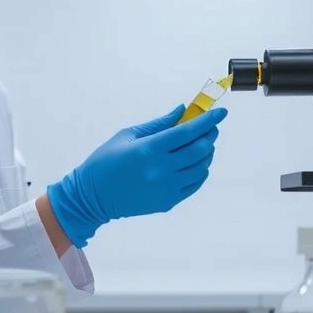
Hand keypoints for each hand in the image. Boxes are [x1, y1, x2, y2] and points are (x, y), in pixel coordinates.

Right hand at [47, 104, 226, 247]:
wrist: (92, 197)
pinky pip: (195, 184)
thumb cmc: (106, 161)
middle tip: (210, 127)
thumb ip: (159, 123)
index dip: (208, 120)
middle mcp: (161, 170)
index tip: (221, 112)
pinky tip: (196, 163)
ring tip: (202, 144)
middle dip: (210, 134)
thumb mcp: (128, 135)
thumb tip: (182, 110)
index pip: (189, 132)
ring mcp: (166, 188)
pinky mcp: (168, 202)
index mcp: (150, 149)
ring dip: (207, 152)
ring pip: (201, 167)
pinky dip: (201, 171)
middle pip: (200, 149)